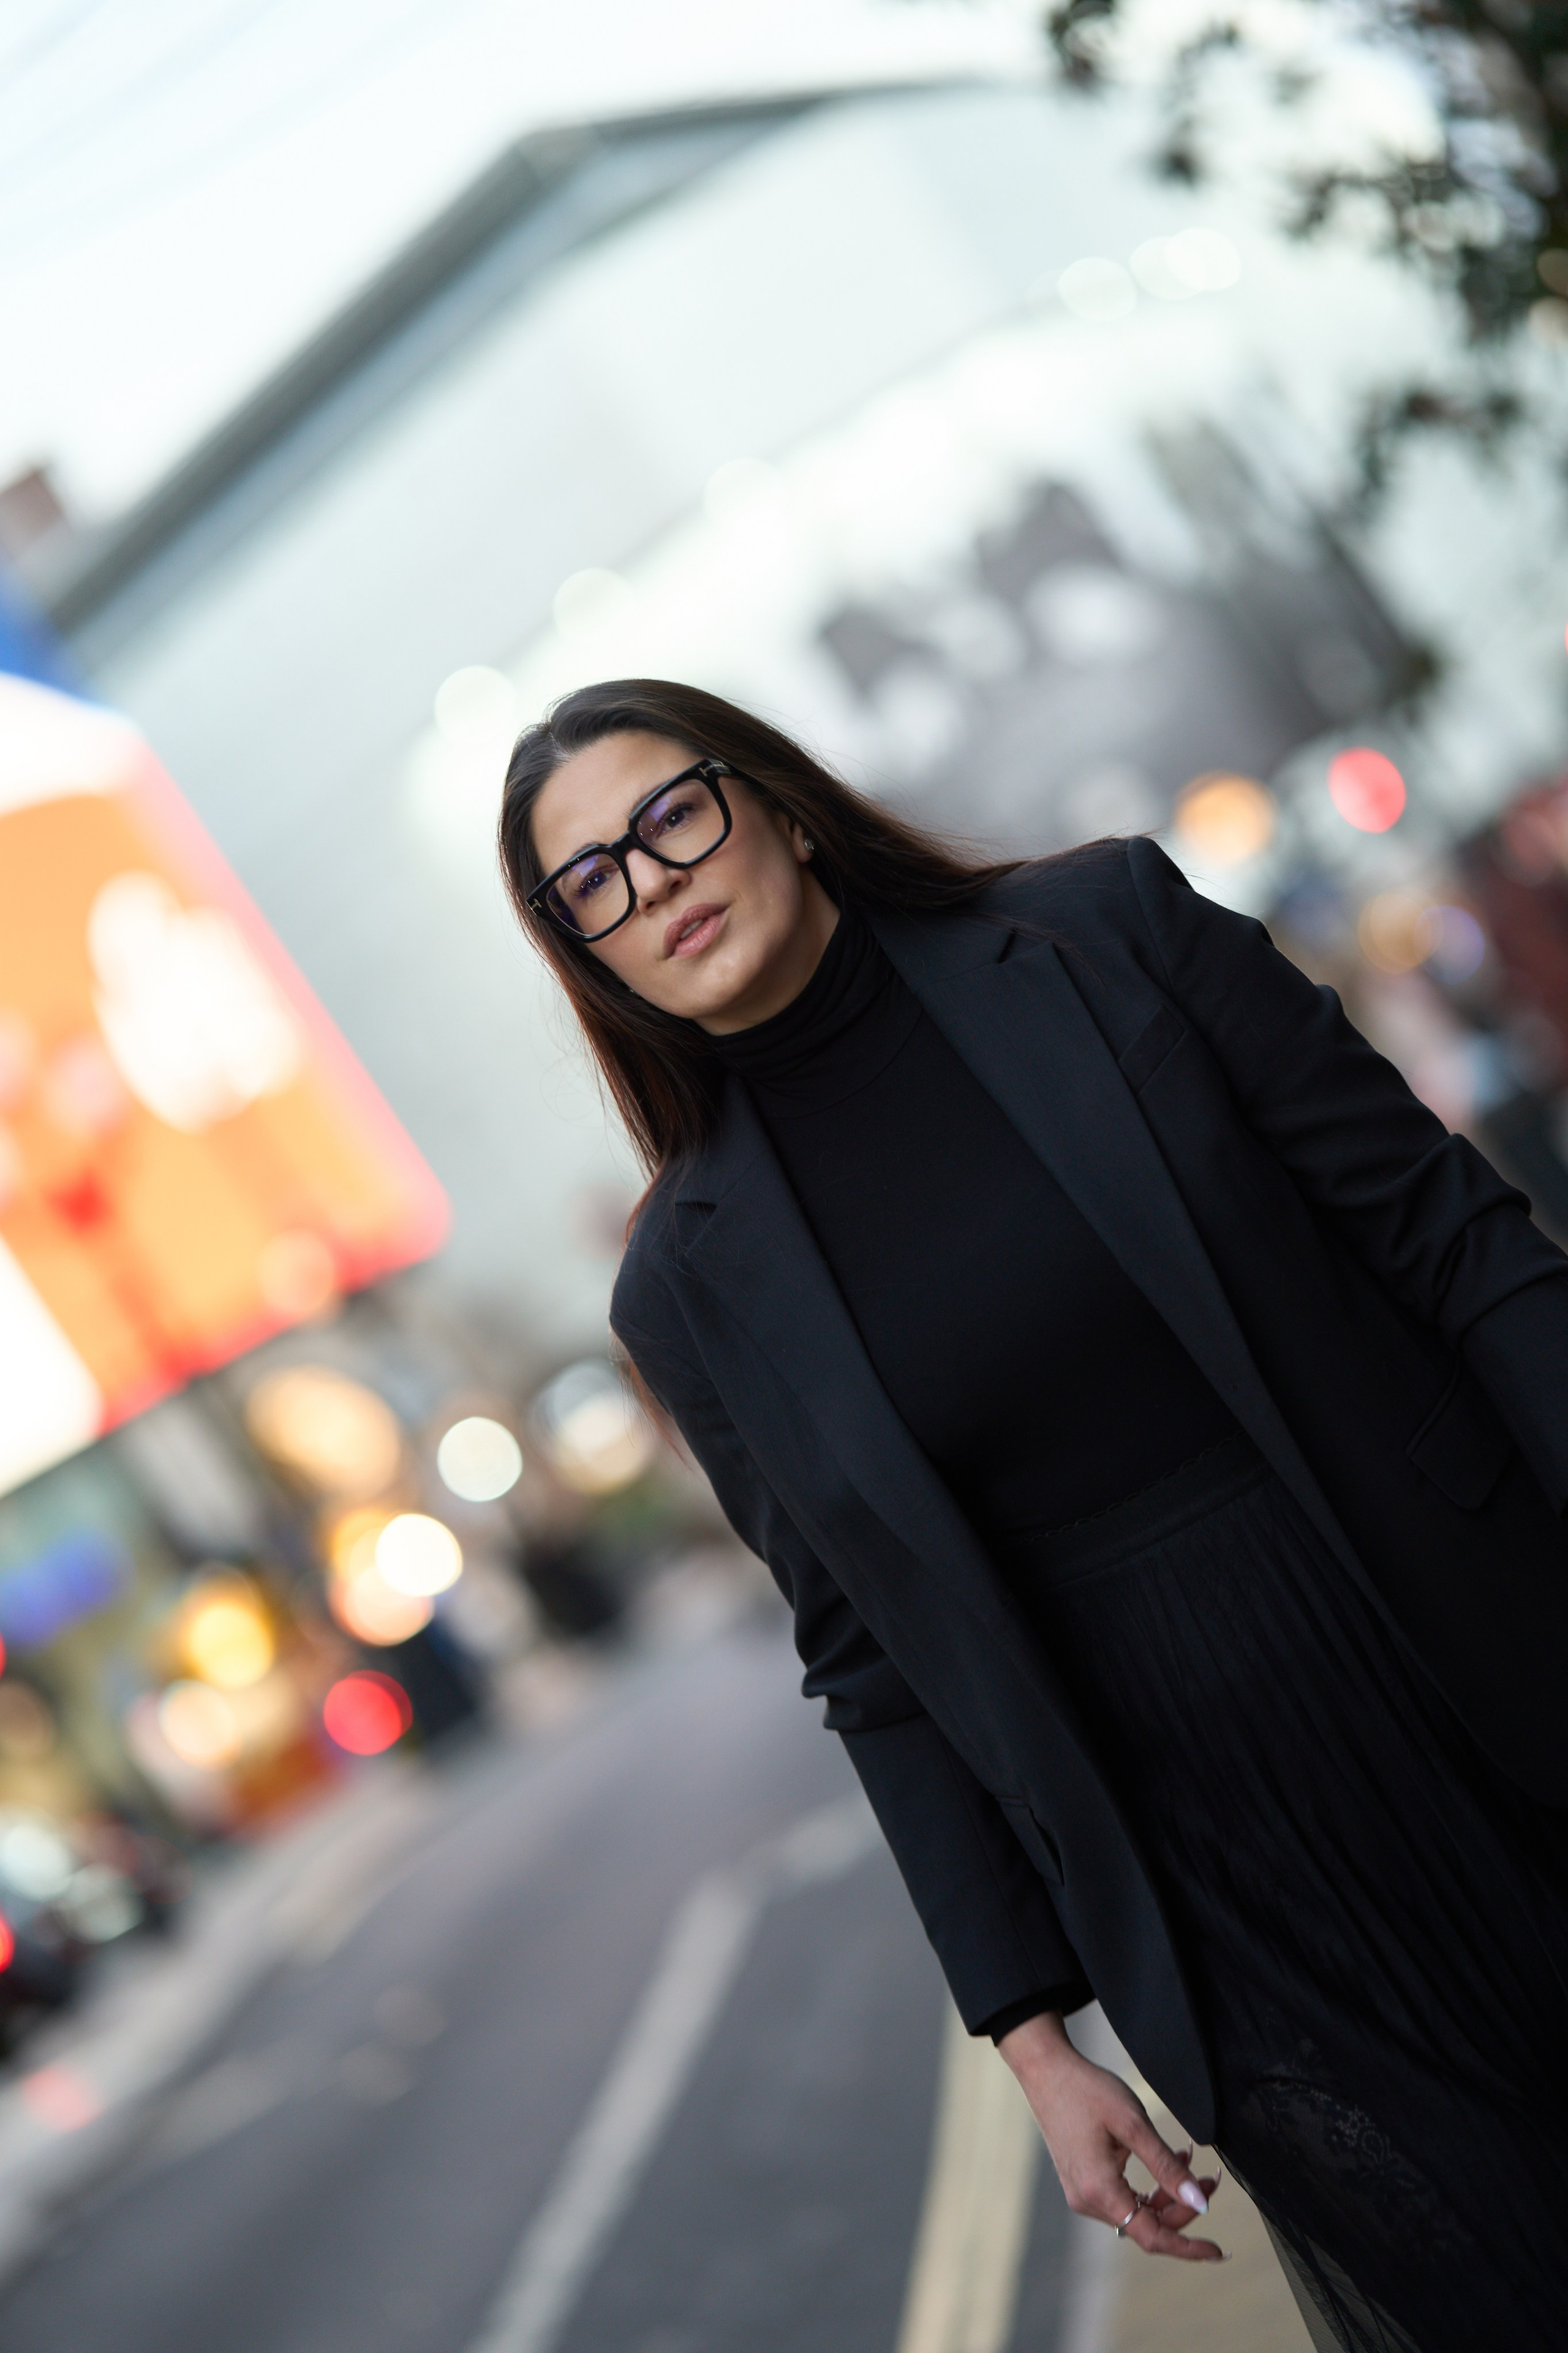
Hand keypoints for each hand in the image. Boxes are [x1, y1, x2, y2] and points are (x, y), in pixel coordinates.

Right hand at [998, 2012, 1223, 2260]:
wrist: (1045, 2070)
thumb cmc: (1087, 2090)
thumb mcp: (1134, 2124)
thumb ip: (1167, 2167)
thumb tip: (1199, 2204)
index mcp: (1099, 2191)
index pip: (1152, 2237)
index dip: (1188, 2247)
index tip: (1218, 2251)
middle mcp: (1088, 2201)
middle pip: (1147, 2224)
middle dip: (1183, 2207)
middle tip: (1210, 2181)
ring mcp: (1082, 2192)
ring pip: (1137, 2211)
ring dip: (1167, 2194)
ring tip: (1191, 2163)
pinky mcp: (1082, 2181)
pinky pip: (1122, 2196)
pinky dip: (1148, 2185)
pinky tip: (1166, 2159)